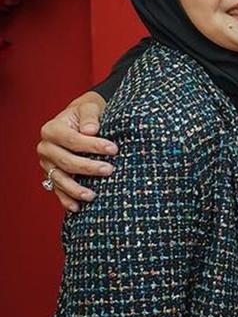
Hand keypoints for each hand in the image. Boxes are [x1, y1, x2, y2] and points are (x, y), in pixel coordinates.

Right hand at [36, 91, 115, 211]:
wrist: (80, 119)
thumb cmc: (86, 113)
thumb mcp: (89, 108)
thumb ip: (90, 116)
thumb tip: (91, 130)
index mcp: (51, 129)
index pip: (72, 140)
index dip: (93, 145)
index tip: (113, 149)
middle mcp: (45, 148)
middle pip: (66, 161)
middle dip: (88, 167)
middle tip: (109, 170)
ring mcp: (47, 164)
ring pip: (59, 178)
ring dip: (75, 189)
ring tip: (92, 195)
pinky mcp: (52, 175)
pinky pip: (57, 189)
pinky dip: (65, 199)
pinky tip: (76, 208)